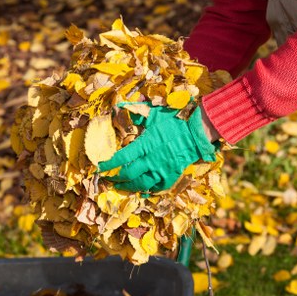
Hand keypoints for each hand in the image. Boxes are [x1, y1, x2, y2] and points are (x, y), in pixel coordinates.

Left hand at [98, 104, 216, 191]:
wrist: (196, 133)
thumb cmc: (174, 122)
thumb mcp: (154, 114)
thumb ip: (136, 111)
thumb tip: (121, 105)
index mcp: (146, 144)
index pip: (122, 157)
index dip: (109, 164)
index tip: (100, 167)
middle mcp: (151, 160)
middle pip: (128, 174)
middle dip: (115, 178)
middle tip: (108, 179)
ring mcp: (162, 170)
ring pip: (141, 184)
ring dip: (128, 187)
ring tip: (120, 187)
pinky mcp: (171, 176)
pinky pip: (157, 188)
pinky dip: (148, 190)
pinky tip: (142, 190)